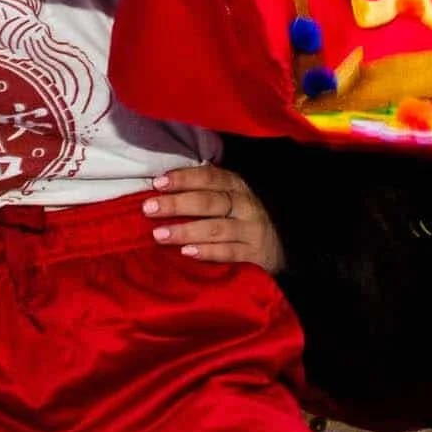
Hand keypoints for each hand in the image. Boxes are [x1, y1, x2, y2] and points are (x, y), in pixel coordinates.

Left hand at [145, 164, 286, 273]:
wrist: (283, 246)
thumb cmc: (243, 218)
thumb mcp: (230, 198)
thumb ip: (204, 191)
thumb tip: (160, 189)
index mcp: (236, 186)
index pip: (209, 177)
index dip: (183, 178)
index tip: (157, 183)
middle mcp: (245, 205)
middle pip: (209, 202)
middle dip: (177, 204)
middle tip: (149, 208)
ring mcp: (251, 230)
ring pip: (216, 228)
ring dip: (186, 230)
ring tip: (159, 234)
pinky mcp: (255, 255)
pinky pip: (229, 253)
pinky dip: (207, 252)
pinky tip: (186, 252)